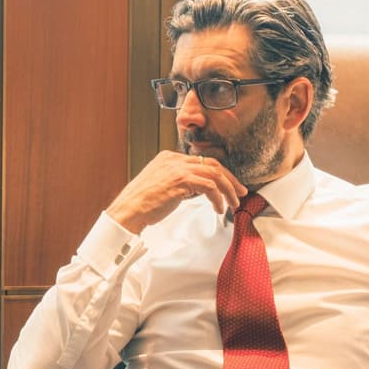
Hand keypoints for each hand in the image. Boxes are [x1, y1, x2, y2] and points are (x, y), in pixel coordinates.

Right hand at [105, 151, 246, 232]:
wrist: (128, 211)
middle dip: (230, 180)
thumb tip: (198, 189)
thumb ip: (179, 182)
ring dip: (228, 190)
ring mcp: (178, 168)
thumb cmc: (142, 204)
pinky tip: (219, 208)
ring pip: (215, 173)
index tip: (228, 186)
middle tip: (240, 193)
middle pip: (212, 164)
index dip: (219, 174)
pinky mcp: (181, 180)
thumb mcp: (161, 186)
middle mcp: (174, 159)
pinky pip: (210, 186)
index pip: (202, 161)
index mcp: (168, 157)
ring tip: (233, 203)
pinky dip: (218, 198)